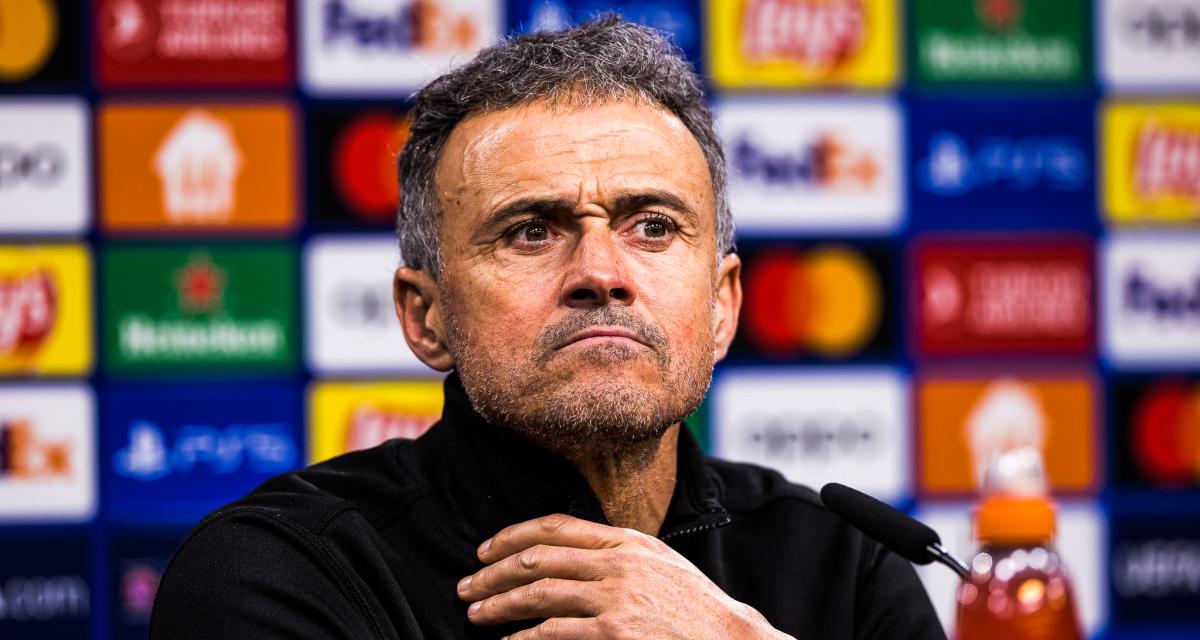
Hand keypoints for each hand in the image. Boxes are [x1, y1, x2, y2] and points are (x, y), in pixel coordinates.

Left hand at [456, 514, 793, 639]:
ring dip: (498, 605)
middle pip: (537, 558)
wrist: (730, 639)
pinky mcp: (614, 632)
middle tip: (467, 587)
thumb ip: (618, 554)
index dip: (511, 536)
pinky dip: (523, 639)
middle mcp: (618, 562)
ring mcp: (615, 597)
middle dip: (493, 573)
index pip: (555, 526)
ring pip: (537, 593)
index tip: (485, 550)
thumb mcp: (659, 564)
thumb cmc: (695, 610)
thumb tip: (568, 557)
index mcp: (626, 540)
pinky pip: (552, 633)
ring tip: (476, 615)